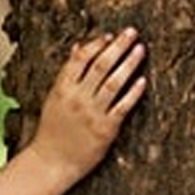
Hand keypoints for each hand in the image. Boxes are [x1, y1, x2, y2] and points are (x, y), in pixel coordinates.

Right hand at [30, 27, 148, 181]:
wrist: (52, 162)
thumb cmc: (52, 129)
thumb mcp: (53, 97)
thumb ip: (67, 73)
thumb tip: (77, 46)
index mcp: (62, 88)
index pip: (80, 59)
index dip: (96, 44)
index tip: (110, 35)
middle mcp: (77, 98)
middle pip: (101, 65)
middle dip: (118, 46)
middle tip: (132, 32)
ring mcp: (92, 113)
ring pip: (114, 82)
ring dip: (129, 63)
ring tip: (141, 49)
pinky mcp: (106, 129)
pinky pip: (123, 106)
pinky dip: (133, 92)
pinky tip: (142, 80)